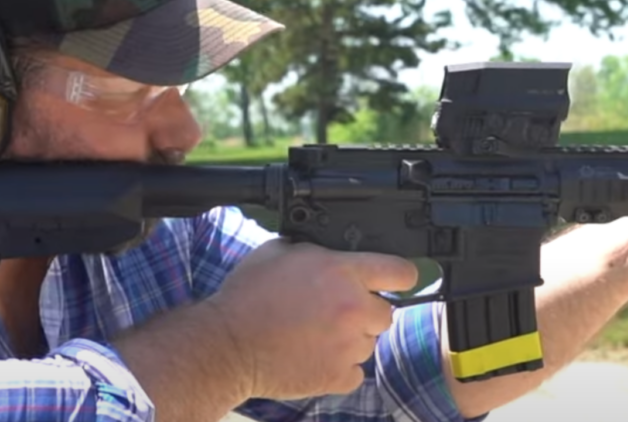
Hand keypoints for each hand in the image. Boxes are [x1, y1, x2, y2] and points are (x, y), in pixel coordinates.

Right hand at [204, 238, 418, 399]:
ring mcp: (347, 346)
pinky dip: (340, 369)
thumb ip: (313, 251)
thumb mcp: (278, 252)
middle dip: (366, 312)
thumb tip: (327, 252)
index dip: (402, 276)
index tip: (399, 281)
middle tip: (337, 313)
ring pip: (369, 344)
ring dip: (351, 341)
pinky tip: (315, 357)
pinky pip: (355, 373)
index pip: (399, 272)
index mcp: (342, 273)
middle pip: (386, 313)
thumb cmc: (246, 296)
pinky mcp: (336, 376)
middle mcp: (353, 309)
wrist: (226, 345)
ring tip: (316, 336)